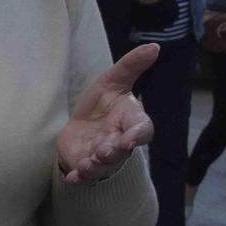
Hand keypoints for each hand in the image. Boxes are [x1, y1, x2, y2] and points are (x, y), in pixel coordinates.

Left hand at [58, 44, 156, 183]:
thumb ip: (131, 66)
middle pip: (121, 151)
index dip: (138, 135)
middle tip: (104, 150)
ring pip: (103, 166)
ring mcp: (102, 157)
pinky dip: (79, 178)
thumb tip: (154, 46)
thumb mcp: (113, 80)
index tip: (130, 138)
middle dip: (113, 152)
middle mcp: (119, 143)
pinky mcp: (83, 164)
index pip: (142, 130)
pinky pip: (84, 176)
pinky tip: (71, 178)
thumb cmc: (102, 102)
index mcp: (131, 122)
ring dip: (96, 167)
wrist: (82, 124)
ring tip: (86, 164)